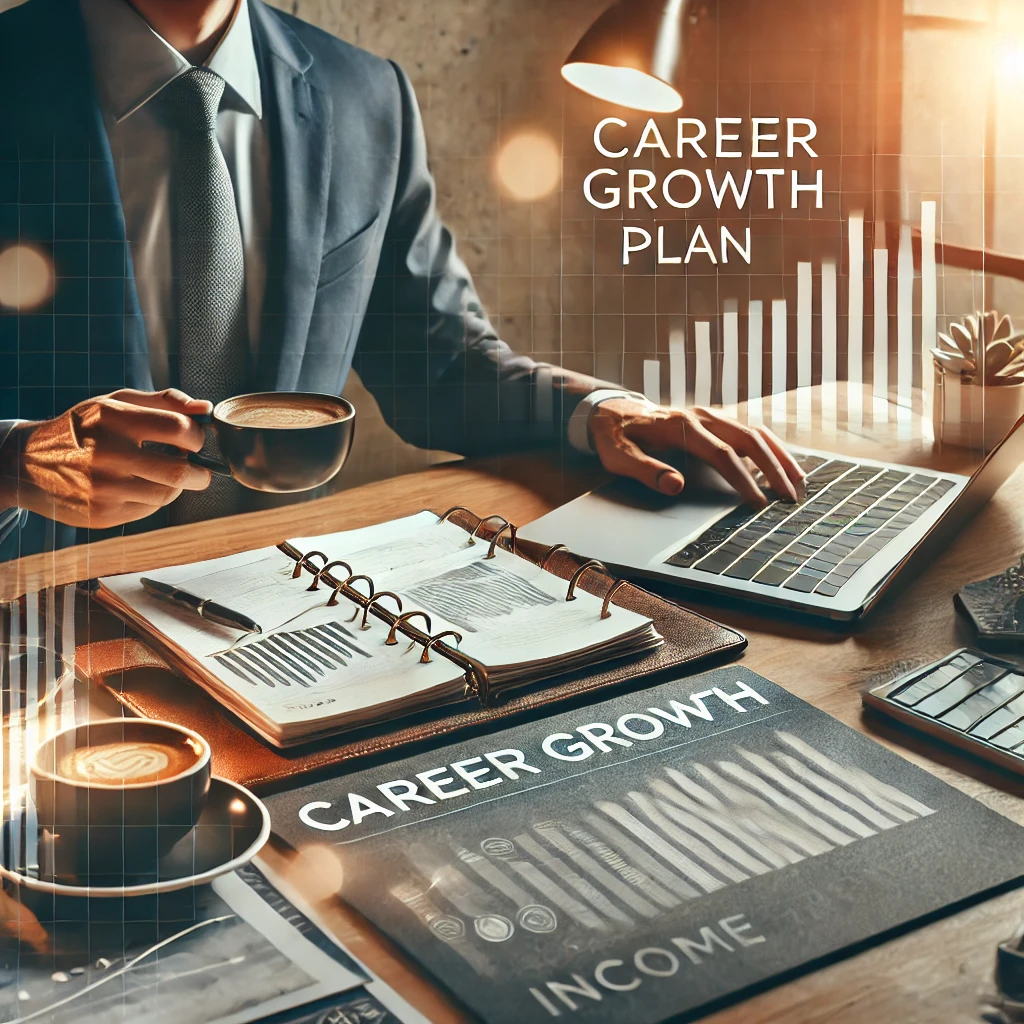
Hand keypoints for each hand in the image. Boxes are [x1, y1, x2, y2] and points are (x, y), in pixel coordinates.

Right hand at [0, 389, 212, 528]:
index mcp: (113, 418)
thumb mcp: (115, 403)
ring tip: (168, 475)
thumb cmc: (84, 429)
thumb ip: (164, 402)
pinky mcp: (102, 513)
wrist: (28, 463)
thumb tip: (206, 409)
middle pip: (179, 471)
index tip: (194, 440)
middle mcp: (108, 454)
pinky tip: (140, 487)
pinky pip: (148, 509)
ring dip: (178, 486)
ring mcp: (104, 487)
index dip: (197, 437)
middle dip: (201, 472)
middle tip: (201, 470)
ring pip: (166, 494)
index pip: (178, 428)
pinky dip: (153, 498)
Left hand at [589, 400, 805, 508]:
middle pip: (748, 439)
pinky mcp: (714, 420)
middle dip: (772, 468)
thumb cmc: (615, 438)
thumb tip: (675, 486)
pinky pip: (749, 430)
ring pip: (754, 432)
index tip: (758, 502)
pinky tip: (784, 463)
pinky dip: (770, 446)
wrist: (612, 412)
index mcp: (680, 426)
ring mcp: (709, 415)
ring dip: (778, 456)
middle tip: (789, 497)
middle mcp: (700, 416)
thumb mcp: (619, 457)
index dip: (742, 478)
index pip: (721, 453)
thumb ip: (645, 471)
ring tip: (798, 482)